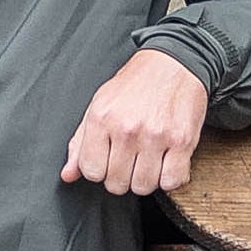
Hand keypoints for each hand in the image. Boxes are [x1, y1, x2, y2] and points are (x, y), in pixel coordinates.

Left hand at [62, 49, 209, 196]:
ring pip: (143, 186)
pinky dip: (170, 179)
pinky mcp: (182, 141)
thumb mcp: (99, 106)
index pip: (91, 171)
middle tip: (130, 161)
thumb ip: (81, 143)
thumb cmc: (135, 86)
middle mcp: (127, 128)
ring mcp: (156, 136)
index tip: (109, 161)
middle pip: (117, 184)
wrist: (173, 64)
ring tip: (149, 162)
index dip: (100, 170)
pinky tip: (167, 164)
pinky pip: (172, 181)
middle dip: (122, 177)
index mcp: (101, 118)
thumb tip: (68, 174)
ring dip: (146, 180)